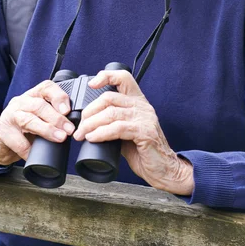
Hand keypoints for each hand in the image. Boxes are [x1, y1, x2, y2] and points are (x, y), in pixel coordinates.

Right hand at [0, 80, 74, 165]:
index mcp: (33, 96)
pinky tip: (34, 153)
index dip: (58, 96)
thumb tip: (74, 125)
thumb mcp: (40, 119)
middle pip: (39, 105)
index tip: (67, 110)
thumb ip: (54, 117)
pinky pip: (17, 140)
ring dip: (46, 129)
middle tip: (69, 130)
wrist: (1, 143)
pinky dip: (28, 148)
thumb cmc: (25, 129)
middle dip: (56, 118)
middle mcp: (21, 102)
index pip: (46, 87)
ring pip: (28, 120)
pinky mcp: (2, 131)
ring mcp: (10, 116)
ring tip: (59, 137)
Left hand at [73, 70, 193, 194]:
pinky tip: (93, 138)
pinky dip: (101, 133)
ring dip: (91, 124)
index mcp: (137, 102)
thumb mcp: (127, 132)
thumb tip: (90, 124)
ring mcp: (145, 118)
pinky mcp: (145, 132)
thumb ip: (113, 124)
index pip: (123, 78)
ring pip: (111, 113)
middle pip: (109, 98)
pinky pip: (117, 128)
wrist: (164, 169)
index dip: (106, 76)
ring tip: (82, 134)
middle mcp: (142, 106)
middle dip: (89, 111)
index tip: (91, 84)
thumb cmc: (144, 151)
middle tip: (80, 126)